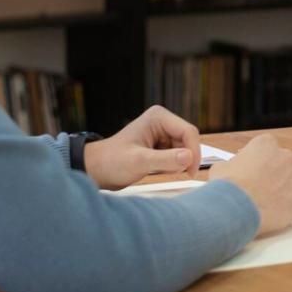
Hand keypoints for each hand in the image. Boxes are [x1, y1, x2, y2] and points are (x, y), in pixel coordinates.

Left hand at [83, 105, 200, 189]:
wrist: (97, 170)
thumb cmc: (111, 162)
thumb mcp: (139, 162)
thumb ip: (165, 159)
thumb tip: (189, 157)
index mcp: (158, 117)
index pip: (188, 132)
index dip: (193, 151)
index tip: (191, 171)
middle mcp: (163, 122)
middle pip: (189, 140)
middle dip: (186, 158)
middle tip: (178, 174)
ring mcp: (163, 133)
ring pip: (185, 149)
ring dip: (179, 163)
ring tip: (159, 170)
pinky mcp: (162, 145)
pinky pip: (178, 155)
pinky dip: (174, 165)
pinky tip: (158, 169)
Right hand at [210, 134, 291, 236]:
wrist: (237, 210)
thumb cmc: (228, 188)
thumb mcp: (220, 168)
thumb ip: (232, 165)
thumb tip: (230, 170)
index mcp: (265, 144)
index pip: (266, 147)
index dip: (258, 160)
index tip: (252, 170)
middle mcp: (284, 156)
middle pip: (281, 162)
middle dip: (273, 174)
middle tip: (259, 187)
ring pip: (291, 181)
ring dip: (282, 189)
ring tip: (265, 202)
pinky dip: (290, 204)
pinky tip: (275, 210)